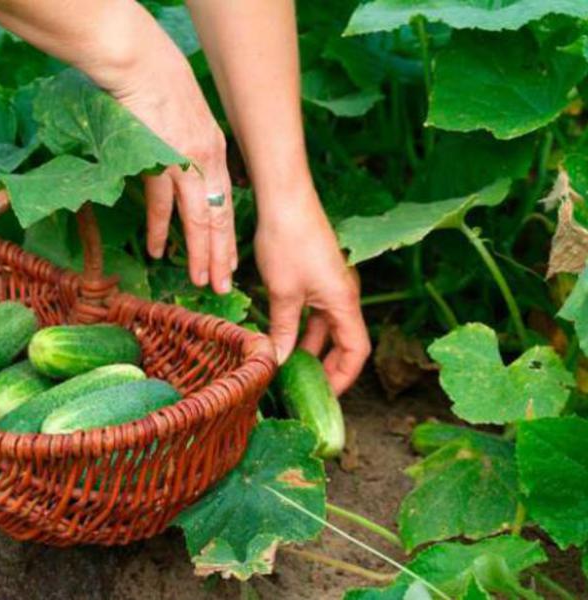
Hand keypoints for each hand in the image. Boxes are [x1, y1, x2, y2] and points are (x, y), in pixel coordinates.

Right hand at [97, 36, 235, 293]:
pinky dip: (160, 229)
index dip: (229, 237)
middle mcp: (208, 161)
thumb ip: (189, 148)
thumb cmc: (157, 85)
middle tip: (223, 286)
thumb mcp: (184, 119)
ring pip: (200, 219)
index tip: (231, 263)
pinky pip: (163, 204)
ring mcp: (187, 162)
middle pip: (220, 218)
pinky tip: (159, 250)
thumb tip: (181, 172)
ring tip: (201, 280)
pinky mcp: (162, 160)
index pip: (227, 205)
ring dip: (200, 253)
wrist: (138, 62)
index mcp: (215, 151)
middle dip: (223, 256)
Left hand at [255, 184, 369, 394]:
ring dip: (309, 348)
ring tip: (287, 368)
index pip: (356, 351)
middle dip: (326, 367)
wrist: (284, 198)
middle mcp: (343, 294)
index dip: (344, 378)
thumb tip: (279, 362)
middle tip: (303, 388)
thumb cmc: (287, 242)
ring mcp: (330, 284)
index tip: (324, 397)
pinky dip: (301, 328)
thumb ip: (284, 331)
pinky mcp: (316, 274)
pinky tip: (279, 338)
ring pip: (325, 326)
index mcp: (344, 301)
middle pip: (344, 341)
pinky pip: (314, 311)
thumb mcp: (282, 293)